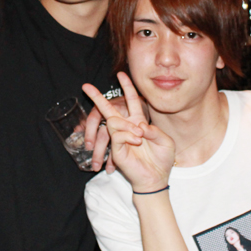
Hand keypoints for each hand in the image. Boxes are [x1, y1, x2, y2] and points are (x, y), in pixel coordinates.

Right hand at [83, 71, 174, 192]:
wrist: (157, 177)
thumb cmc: (162, 159)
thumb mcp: (165, 141)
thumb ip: (154, 131)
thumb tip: (138, 126)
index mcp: (139, 122)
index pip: (132, 101)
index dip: (127, 87)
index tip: (121, 73)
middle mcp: (127, 127)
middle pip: (109, 109)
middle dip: (97, 97)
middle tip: (85, 85)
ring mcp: (120, 138)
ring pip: (114, 121)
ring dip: (127, 126)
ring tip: (140, 137)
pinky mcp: (117, 149)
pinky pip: (116, 134)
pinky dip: (127, 135)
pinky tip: (137, 141)